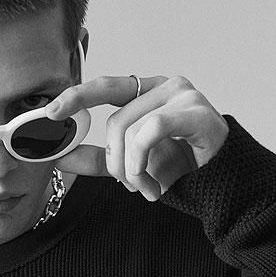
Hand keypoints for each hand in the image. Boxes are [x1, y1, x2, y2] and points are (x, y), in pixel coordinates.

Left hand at [46, 75, 228, 200]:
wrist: (224, 186)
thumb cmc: (183, 169)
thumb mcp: (133, 165)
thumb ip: (100, 158)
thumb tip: (60, 156)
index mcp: (148, 93)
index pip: (106, 87)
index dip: (77, 96)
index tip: (51, 112)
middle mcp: (166, 87)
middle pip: (116, 122)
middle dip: (116, 163)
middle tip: (131, 187)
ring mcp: (184, 96)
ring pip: (132, 130)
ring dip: (133, 172)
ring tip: (149, 189)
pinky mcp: (198, 112)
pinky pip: (152, 130)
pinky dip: (143, 161)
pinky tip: (153, 184)